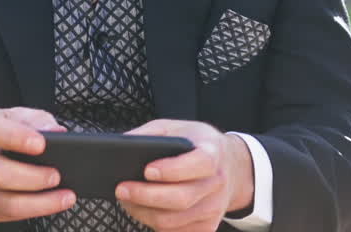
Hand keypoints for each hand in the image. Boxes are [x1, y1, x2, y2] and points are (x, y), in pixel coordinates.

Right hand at [0, 107, 76, 225]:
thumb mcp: (8, 119)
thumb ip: (34, 120)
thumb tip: (57, 131)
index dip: (17, 137)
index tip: (41, 143)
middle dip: (33, 177)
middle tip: (56, 175)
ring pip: (5, 202)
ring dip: (40, 203)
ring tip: (64, 197)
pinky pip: (6, 216)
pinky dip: (33, 211)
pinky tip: (50, 205)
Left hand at [115, 119, 254, 231]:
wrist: (229, 165)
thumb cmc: (196, 144)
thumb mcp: (175, 128)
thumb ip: (150, 134)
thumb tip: (121, 146)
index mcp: (212, 153)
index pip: (199, 163)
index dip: (172, 170)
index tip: (147, 170)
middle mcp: (217, 183)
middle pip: (182, 198)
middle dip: (146, 196)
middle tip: (122, 190)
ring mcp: (214, 208)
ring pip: (174, 220)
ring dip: (144, 213)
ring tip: (126, 200)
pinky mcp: (207, 226)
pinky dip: (155, 225)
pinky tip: (143, 211)